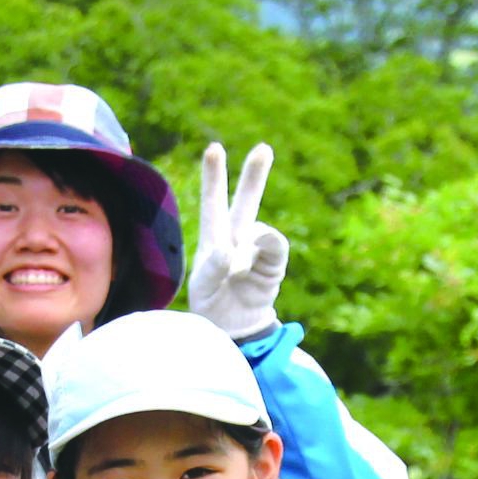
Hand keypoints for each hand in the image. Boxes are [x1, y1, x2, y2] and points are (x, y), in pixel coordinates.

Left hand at [186, 141, 289, 342]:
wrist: (236, 330)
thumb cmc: (212, 307)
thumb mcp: (204, 288)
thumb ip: (215, 266)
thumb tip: (235, 248)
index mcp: (213, 239)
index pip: (213, 202)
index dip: (214, 175)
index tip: (215, 148)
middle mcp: (237, 239)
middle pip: (247, 201)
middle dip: (255, 175)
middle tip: (264, 149)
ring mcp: (257, 250)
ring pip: (261, 225)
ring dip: (248, 240)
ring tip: (236, 268)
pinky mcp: (274, 264)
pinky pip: (274, 245)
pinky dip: (262, 249)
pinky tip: (249, 266)